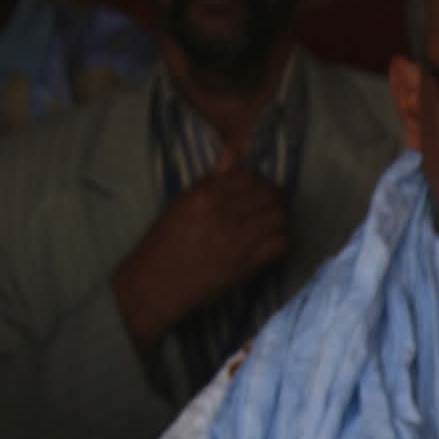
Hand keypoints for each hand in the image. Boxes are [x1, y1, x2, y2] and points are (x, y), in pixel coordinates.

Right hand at [112, 151, 288, 347]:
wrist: (155, 285)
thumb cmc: (165, 243)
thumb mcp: (180, 204)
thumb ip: (210, 180)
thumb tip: (233, 152)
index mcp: (203, 196)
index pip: (249, 177)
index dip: (260, 182)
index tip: (260, 191)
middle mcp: (221, 215)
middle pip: (269, 196)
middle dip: (276, 199)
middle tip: (274, 206)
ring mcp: (235, 240)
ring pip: (279, 218)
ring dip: (282, 219)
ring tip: (275, 223)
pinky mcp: (245, 265)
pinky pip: (279, 245)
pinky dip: (282, 240)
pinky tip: (274, 241)